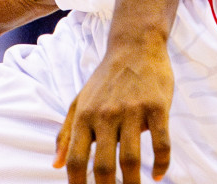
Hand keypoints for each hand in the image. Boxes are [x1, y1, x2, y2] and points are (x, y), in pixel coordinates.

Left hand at [55, 34, 173, 183]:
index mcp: (84, 115)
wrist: (135, 46)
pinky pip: (161, 143)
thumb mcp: (79, 101)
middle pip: (103, 166)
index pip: (75, 159)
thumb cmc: (105, 79)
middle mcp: (105, 114)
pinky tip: (159, 175)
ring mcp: (132, 111)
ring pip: (132, 160)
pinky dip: (161, 164)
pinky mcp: (157, 107)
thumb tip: (55, 164)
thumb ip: (66, 132)